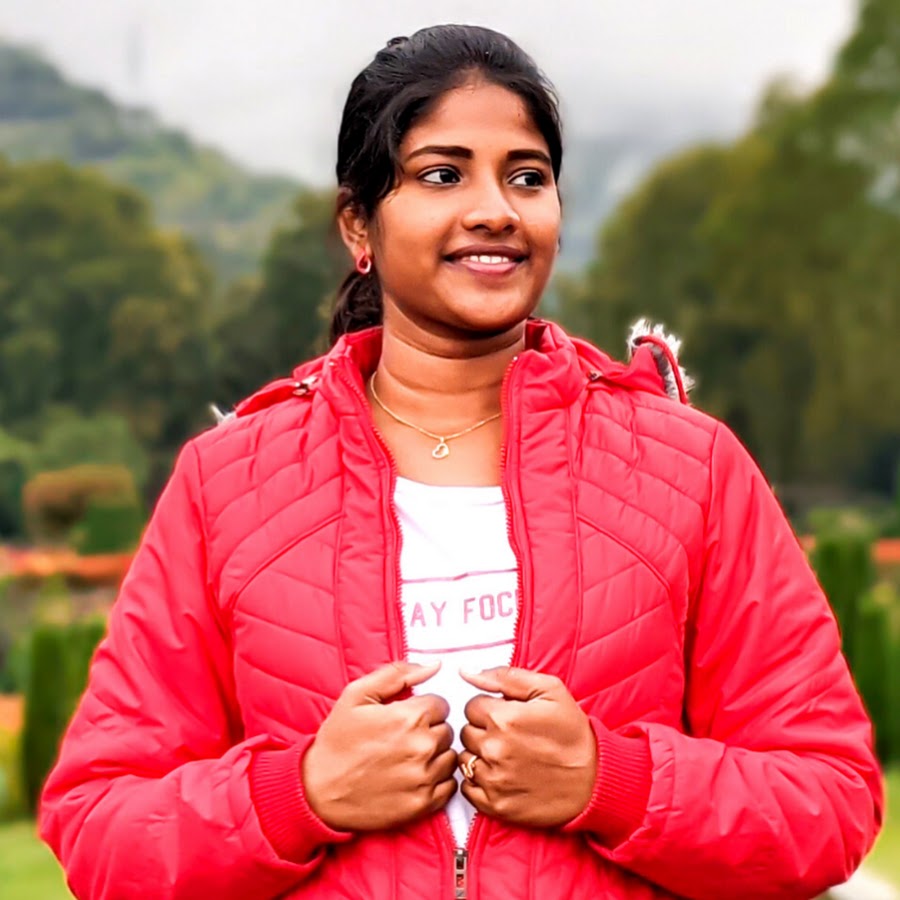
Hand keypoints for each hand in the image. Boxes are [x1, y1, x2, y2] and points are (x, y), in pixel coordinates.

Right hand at [302, 661, 456, 830]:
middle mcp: (422, 747)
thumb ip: (398, 674)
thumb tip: (434, 666)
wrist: (318, 791)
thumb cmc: (337, 740)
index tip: (405, 719)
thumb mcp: (357, 695)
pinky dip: (437, 781)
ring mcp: (424, 778)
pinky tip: (414, 778)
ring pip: (450, 757)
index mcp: (409, 717)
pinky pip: (449, 786)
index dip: (422, 709)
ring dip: (435, 756)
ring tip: (407, 759)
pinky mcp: (423, 804)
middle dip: (429, 731)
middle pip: (447, 730)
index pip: (442, 704)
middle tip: (402, 739)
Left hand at [459, 667, 595, 827]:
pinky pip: (467, 787)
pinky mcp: (495, 805)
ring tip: (506, 756)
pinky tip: (500, 775)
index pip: (471, 706)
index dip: (489, 708)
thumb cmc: (573, 733)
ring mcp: (493, 779)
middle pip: (465, 732)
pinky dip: (478, 781)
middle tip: (509, 736)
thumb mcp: (549, 690)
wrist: (594, 780)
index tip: (507, 716)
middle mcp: (494, 749)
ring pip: (465, 758)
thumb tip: (466, 672)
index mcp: (504, 718)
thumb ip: (504, 677)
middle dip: (483, 730)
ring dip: (479, 755)